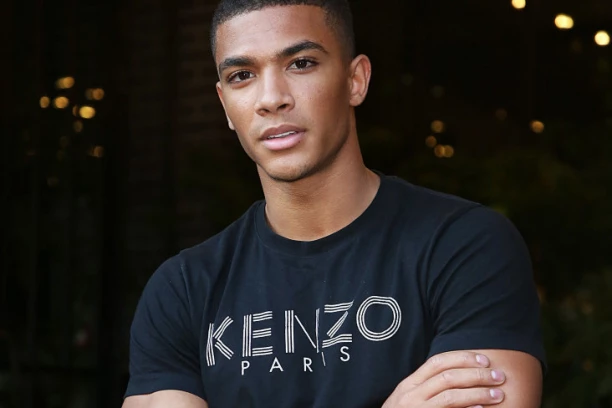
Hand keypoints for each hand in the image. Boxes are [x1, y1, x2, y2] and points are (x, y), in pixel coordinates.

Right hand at [382, 351, 505, 407]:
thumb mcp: (408, 399)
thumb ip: (426, 387)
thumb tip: (458, 375)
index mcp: (409, 385)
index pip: (437, 362)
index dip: (462, 358)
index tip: (484, 359)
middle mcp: (411, 395)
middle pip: (448, 377)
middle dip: (477, 374)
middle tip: (498, 376)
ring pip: (451, 396)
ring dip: (478, 393)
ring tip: (498, 394)